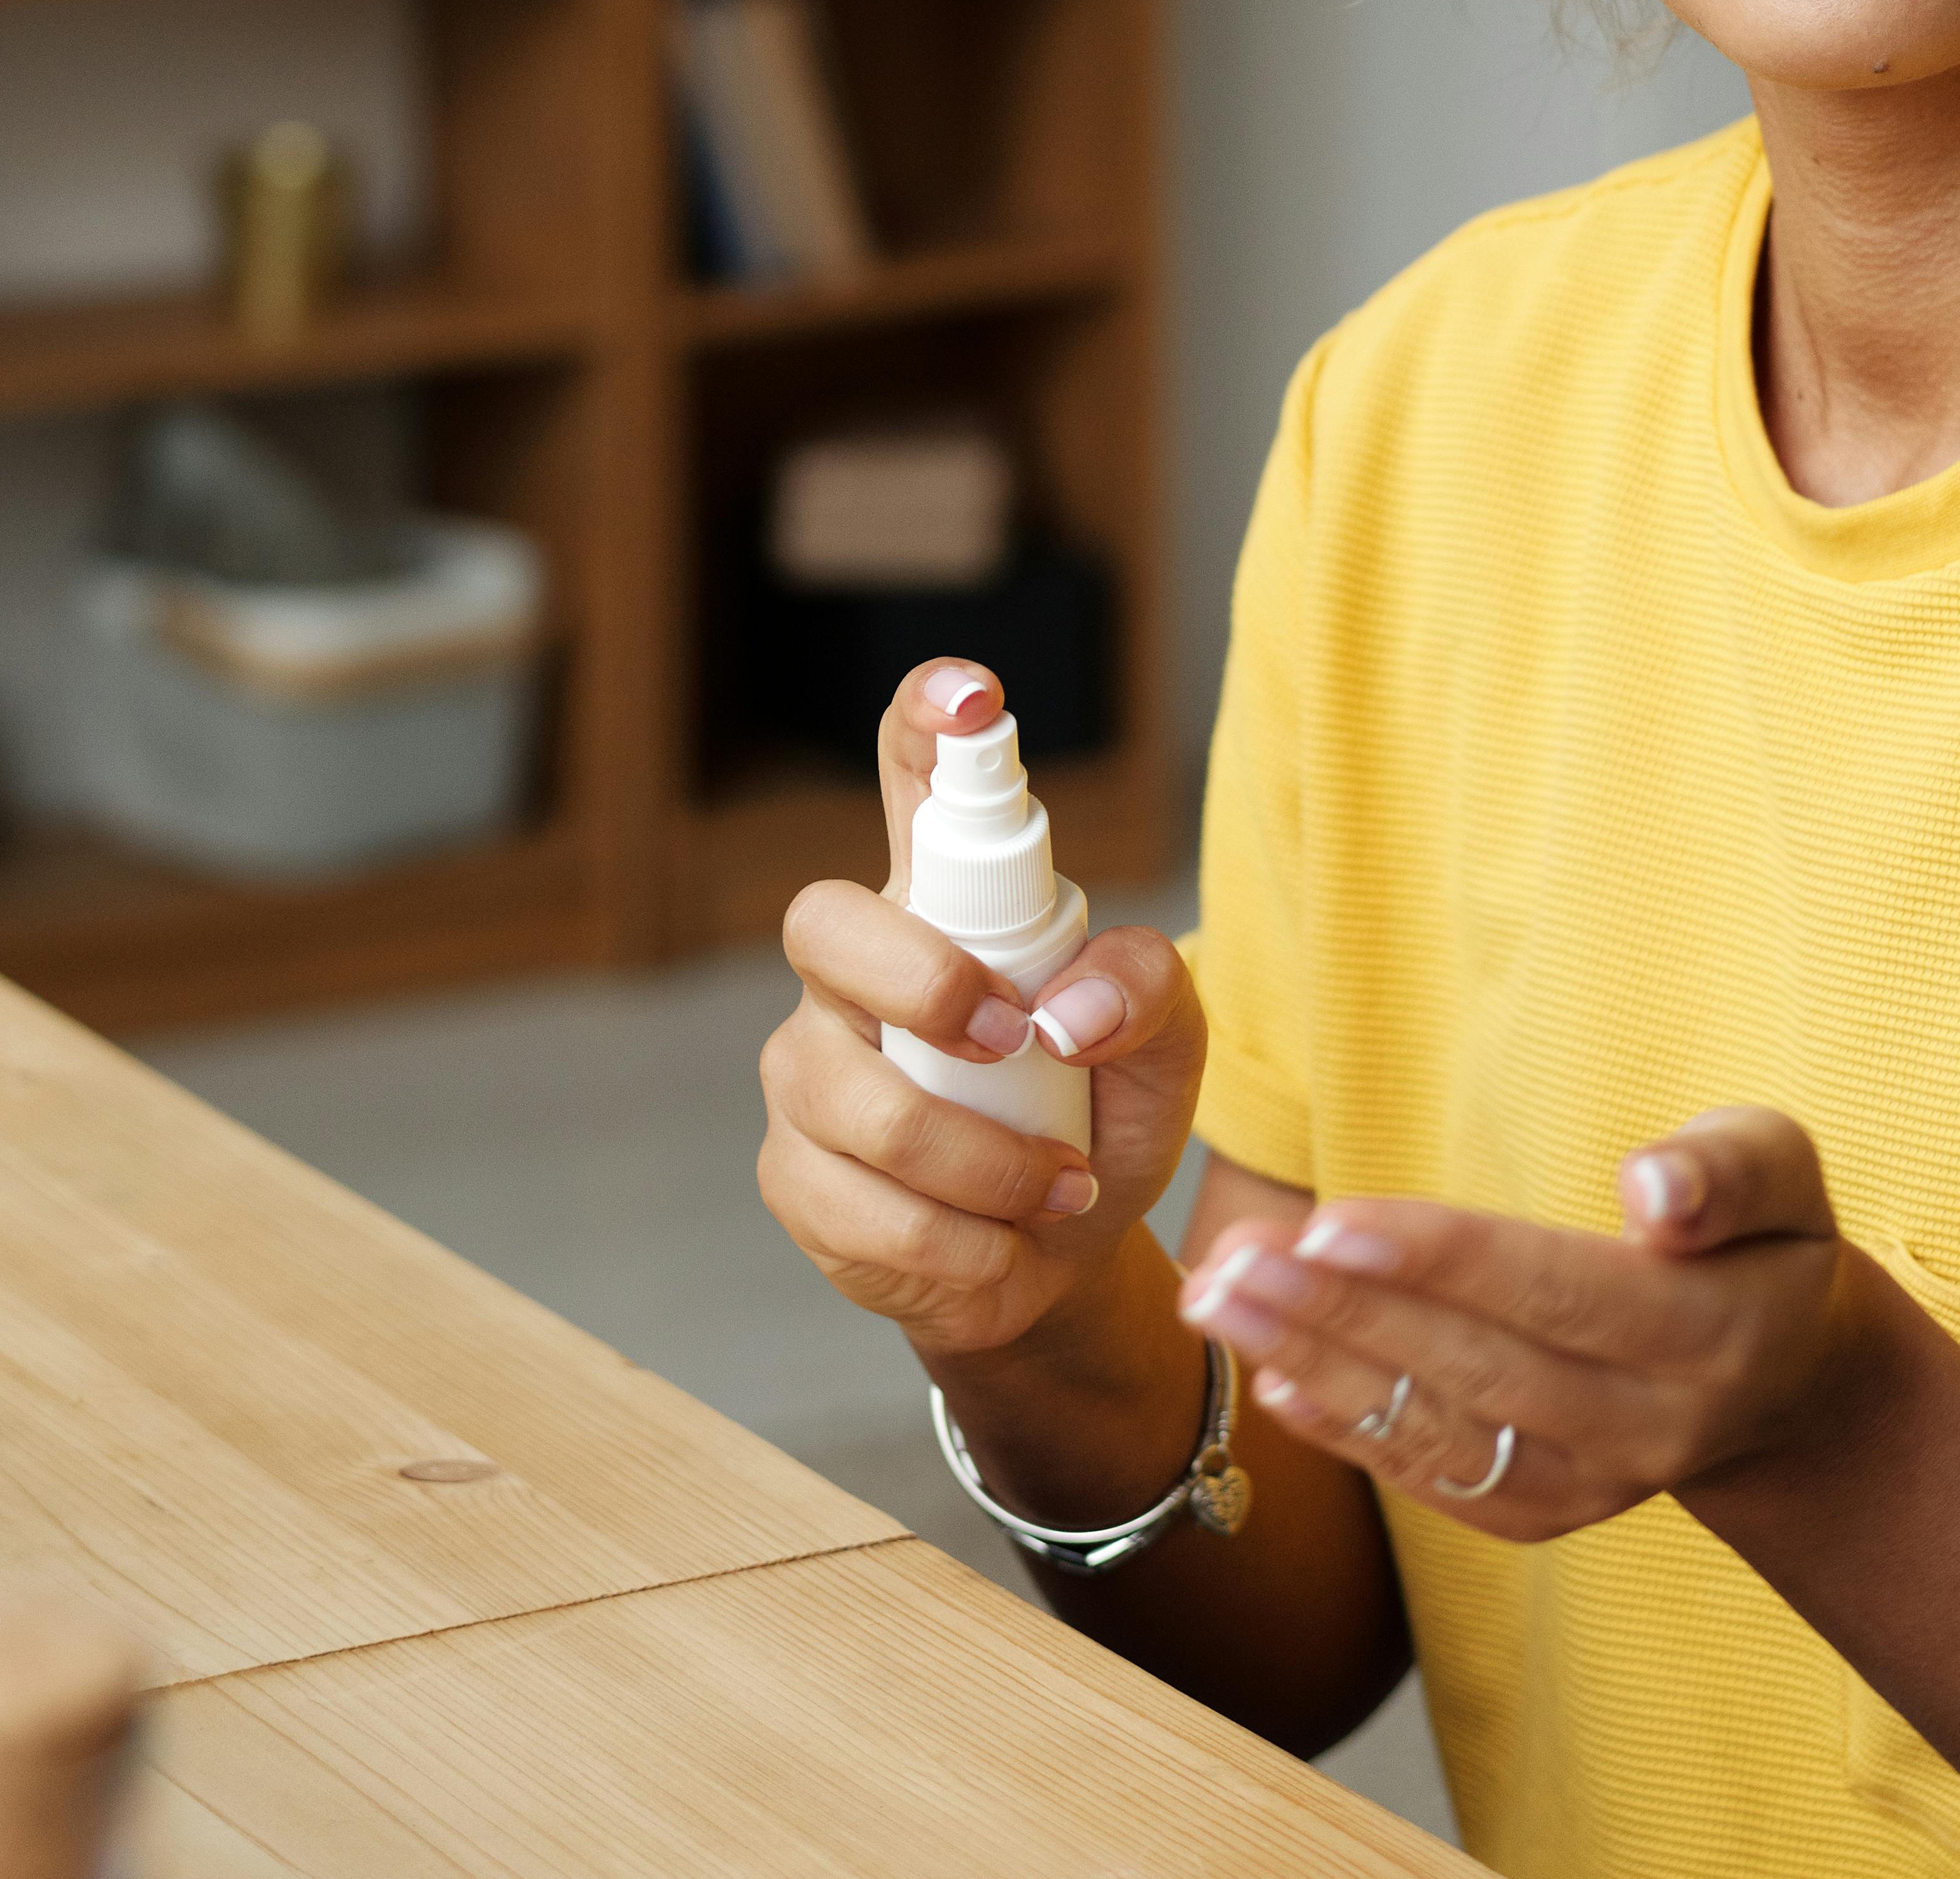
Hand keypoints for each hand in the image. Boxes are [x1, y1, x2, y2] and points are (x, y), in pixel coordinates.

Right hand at [755, 659, 1205, 1358]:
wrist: (1060, 1263)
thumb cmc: (1096, 1119)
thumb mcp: (1167, 1052)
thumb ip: (1149, 988)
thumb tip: (1066, 1013)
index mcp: (947, 905)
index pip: (914, 776)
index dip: (929, 721)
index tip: (973, 696)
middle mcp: (856, 969)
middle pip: (823, 922)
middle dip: (923, 984)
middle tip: (1018, 1044)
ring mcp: (809, 1069)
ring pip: (855, 1102)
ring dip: (984, 1165)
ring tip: (1053, 1189)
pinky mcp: (792, 1175)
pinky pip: (860, 1212)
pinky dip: (961, 1249)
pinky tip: (998, 1248)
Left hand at [1170, 1105, 1860, 1541]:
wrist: (1786, 1380)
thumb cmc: (1763, 1240)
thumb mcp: (1781, 1174)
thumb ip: (1727, 1170)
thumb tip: (1652, 1191)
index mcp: (1714, 1335)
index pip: (1558, 1295)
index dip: (1442, 1260)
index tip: (1328, 1222)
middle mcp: (1653, 1429)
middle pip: (1479, 1370)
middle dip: (1341, 1312)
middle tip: (1229, 1261)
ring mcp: (1598, 1486)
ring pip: (1441, 1432)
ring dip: (1318, 1367)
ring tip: (1216, 1302)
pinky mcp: (1549, 1514)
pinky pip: (1438, 1479)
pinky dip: (1351, 1433)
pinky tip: (1271, 1379)